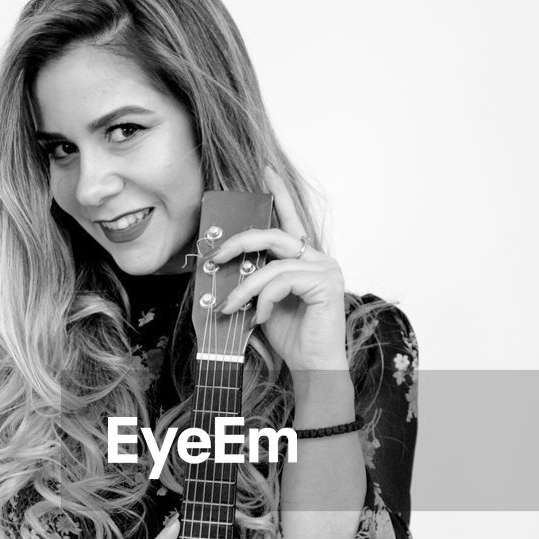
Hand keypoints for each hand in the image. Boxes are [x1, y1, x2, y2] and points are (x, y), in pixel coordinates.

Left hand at [212, 165, 348, 372]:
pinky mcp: (325, 284)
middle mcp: (319, 259)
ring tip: (228, 308)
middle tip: (213, 257)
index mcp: (305, 260)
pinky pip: (280, 280)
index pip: (291, 220)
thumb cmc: (290, 338)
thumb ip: (253, 280)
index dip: (279, 194)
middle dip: (238, 243)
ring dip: (243, 287)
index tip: (265, 171)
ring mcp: (325, 269)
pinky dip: (262, 299)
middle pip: (274, 234)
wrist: (312, 367)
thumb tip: (224, 267)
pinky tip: (259, 317)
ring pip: (271, 263)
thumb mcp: (263, 302)